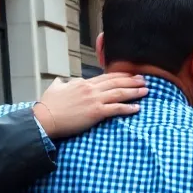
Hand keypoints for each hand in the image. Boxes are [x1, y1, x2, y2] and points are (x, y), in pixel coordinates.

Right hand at [33, 73, 147, 138]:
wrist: (46, 118)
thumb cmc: (49, 105)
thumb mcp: (55, 87)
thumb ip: (63, 83)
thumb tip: (62, 80)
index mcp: (83, 83)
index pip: (106, 76)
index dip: (121, 75)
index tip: (131, 75)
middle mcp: (91, 89)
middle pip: (116, 82)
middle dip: (132, 80)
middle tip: (144, 80)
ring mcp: (94, 100)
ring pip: (119, 93)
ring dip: (134, 92)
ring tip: (146, 91)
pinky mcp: (96, 113)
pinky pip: (116, 109)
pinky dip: (128, 108)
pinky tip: (137, 108)